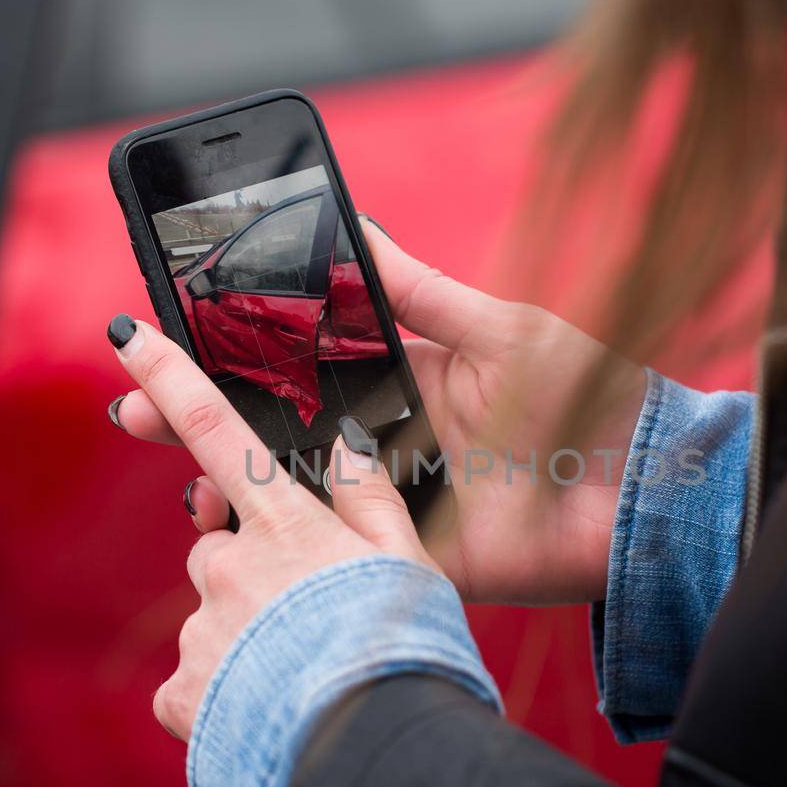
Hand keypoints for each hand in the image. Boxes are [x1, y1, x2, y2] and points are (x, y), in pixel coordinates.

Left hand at [106, 315, 439, 739]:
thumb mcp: (410, 563)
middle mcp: (230, 565)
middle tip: (311, 617)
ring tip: (301, 675)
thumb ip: (371, 497)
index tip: (127, 334)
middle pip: (220, 546)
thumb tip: (343, 442)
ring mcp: (202, 629)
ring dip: (246, 638)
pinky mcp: (183, 692)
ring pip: (213, 619)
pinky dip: (221, 694)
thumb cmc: (401, 652)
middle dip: (252, 573)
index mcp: (285, 524)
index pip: (216, 428)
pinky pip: (195, 683)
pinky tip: (265, 711)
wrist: (369, 753)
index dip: (168, 376)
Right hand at [113, 223, 646, 604]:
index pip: (298, 369)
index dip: (233, 362)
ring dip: (231, 495)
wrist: (652, 489)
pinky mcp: (412, 562)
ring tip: (184, 487)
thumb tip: (349, 224)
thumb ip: (418, 290)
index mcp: (402, 383)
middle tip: (134, 412)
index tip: (170, 343)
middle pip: (278, 436)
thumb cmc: (593, 395)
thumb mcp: (500, 327)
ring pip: (295, 502)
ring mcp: (395, 507)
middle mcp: (387, 445)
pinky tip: (243, 540)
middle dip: (201, 425)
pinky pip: (338, 558)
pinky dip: (288, 553)